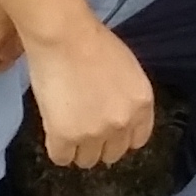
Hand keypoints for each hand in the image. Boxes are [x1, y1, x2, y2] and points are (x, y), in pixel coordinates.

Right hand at [26, 20, 156, 168]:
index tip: (107, 131)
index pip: (136, 140)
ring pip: (87, 160)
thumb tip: (115, 116)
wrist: (64, 35)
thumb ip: (126, 99)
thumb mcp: (126, 71)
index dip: (119, 137)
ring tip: (66, 127)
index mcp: (142, 104)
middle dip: (99, 144)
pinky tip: (53, 131)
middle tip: (83, 126)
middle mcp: (123, 123)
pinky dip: (57, 148)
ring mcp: (95, 132)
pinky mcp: (66, 136)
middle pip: (112, 154)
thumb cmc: (92, 41)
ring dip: (77, 148)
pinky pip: (61, 158)